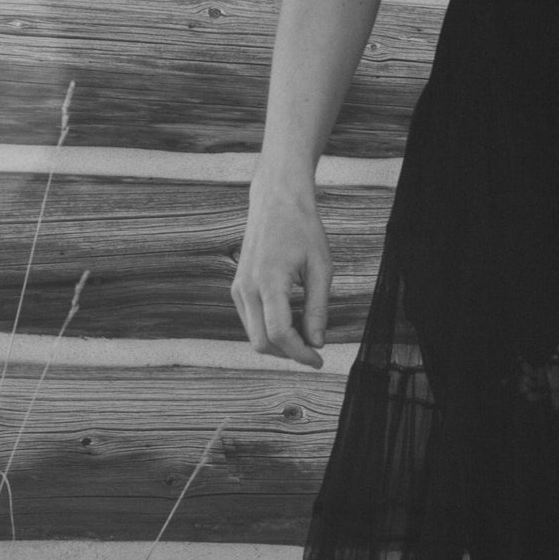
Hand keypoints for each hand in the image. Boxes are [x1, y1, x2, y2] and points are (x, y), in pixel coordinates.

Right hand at [231, 174, 333, 367]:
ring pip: (253, 335)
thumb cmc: (303, 228)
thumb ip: (318, 308)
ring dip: (279, 343)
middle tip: (315, 351)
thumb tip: (317, 342)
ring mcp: (238, 288)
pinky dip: (270, 329)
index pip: (278, 334)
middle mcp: (246, 288)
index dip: (300, 354)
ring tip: (308, 335)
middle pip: (261, 343)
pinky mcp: (237, 287)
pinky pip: (251, 321)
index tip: (319, 360)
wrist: (276, 199)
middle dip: (288, 353)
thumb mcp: (321, 267)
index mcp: (268, 281)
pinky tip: (293, 322)